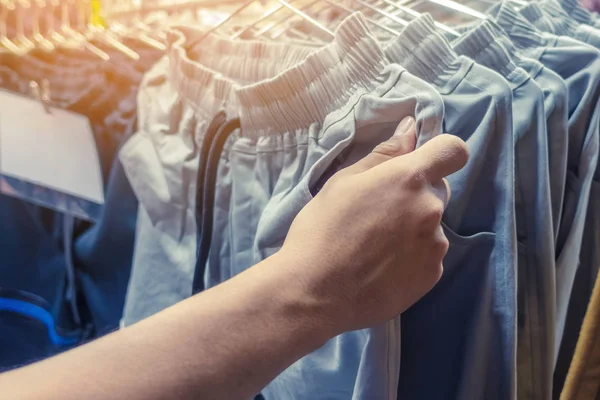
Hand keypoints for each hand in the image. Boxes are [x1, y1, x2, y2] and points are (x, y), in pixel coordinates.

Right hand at [280, 116, 468, 334]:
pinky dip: (412, 257)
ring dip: (413, 228)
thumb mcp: (343, 182)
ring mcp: (435, 245)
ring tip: (375, 247)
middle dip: (417, 194)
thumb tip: (410, 129)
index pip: (453, 151)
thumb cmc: (321, 230)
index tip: (421, 162)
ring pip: (432, 225)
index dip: (441, 152)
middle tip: (380, 212)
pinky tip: (382, 267)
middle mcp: (431, 209)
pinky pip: (428, 255)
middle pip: (439, 190)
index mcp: (409, 179)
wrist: (314, 291)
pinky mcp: (432, 276)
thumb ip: (383, 154)